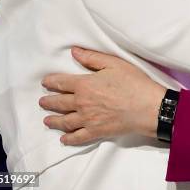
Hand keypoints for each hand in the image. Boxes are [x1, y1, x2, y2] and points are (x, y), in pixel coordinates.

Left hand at [40, 47, 165, 144]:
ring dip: (53, 120)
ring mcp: (87, 119)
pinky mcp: (95, 132)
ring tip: (47, 120)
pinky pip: (77, 137)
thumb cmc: (133, 83)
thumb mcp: (114, 64)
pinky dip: (68, 138)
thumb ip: (92, 58)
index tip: (45, 82)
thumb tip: (74, 51)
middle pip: (59, 103)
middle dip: (49, 102)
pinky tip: (64, 138)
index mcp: (84, 85)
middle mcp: (81, 103)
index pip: (61, 83)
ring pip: (64, 121)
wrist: (147, 107)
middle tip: (42, 102)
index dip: (51, 82)